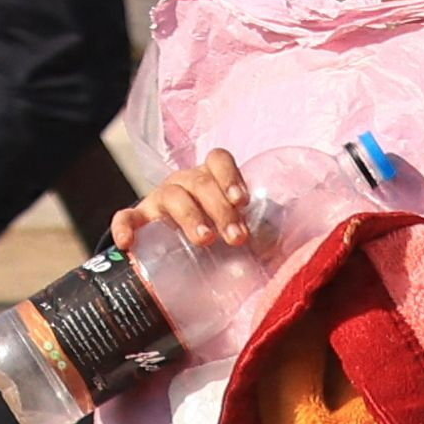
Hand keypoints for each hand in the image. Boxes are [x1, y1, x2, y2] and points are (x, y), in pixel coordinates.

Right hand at [112, 147, 261, 254]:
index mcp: (211, 181)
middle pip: (199, 182)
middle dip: (221, 210)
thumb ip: (267, 241)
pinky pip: (127, 217)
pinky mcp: (141, 220)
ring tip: (205, 240)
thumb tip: (297, 263)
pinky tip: (129, 243)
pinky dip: (125, 227)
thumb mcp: (244, 233)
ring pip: (171, 196)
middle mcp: (185, 184)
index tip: (242, 201)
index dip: (229, 176)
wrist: (182, 255)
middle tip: (236, 238)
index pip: (218, 160)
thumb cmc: (220, 239)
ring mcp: (159, 200)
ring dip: (190, 216)